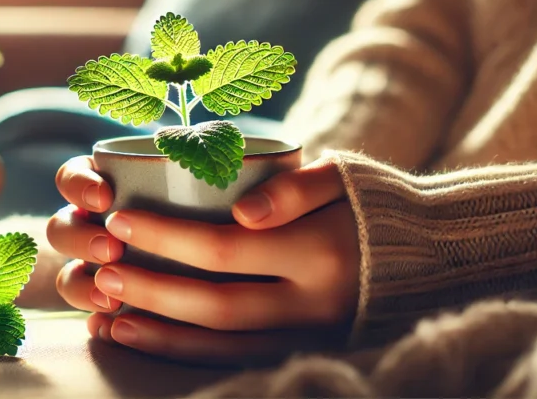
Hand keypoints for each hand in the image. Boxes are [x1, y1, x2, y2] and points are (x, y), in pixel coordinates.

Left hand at [47, 155, 360, 364]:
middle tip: (103, 271)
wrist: (433, 256)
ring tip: (107, 318)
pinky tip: (142, 340)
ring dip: (159, 334)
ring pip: (221, 346)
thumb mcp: (344, 175)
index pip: (226, 249)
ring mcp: (308, 337)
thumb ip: (296, 186)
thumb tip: (244, 211)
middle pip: (215, 305)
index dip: (166, 238)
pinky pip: (237, 362)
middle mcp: (313, 304)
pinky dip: (185, 355)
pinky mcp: (303, 353)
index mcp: (319, 252)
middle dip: (151, 290)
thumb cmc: (374, 203)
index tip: (120, 219)